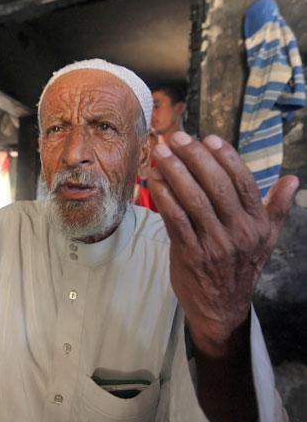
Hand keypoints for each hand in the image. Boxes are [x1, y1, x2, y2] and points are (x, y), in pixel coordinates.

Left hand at [148, 132, 297, 355]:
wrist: (221, 308)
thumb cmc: (240, 268)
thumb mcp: (266, 240)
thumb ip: (278, 209)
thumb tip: (293, 180)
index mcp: (258, 224)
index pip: (244, 182)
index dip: (226, 157)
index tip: (209, 138)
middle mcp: (239, 232)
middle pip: (215, 185)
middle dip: (193, 157)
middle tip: (176, 138)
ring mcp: (214, 244)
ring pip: (193, 199)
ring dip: (174, 171)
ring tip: (160, 153)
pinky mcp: (190, 254)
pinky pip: (175, 219)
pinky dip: (163, 196)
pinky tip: (154, 180)